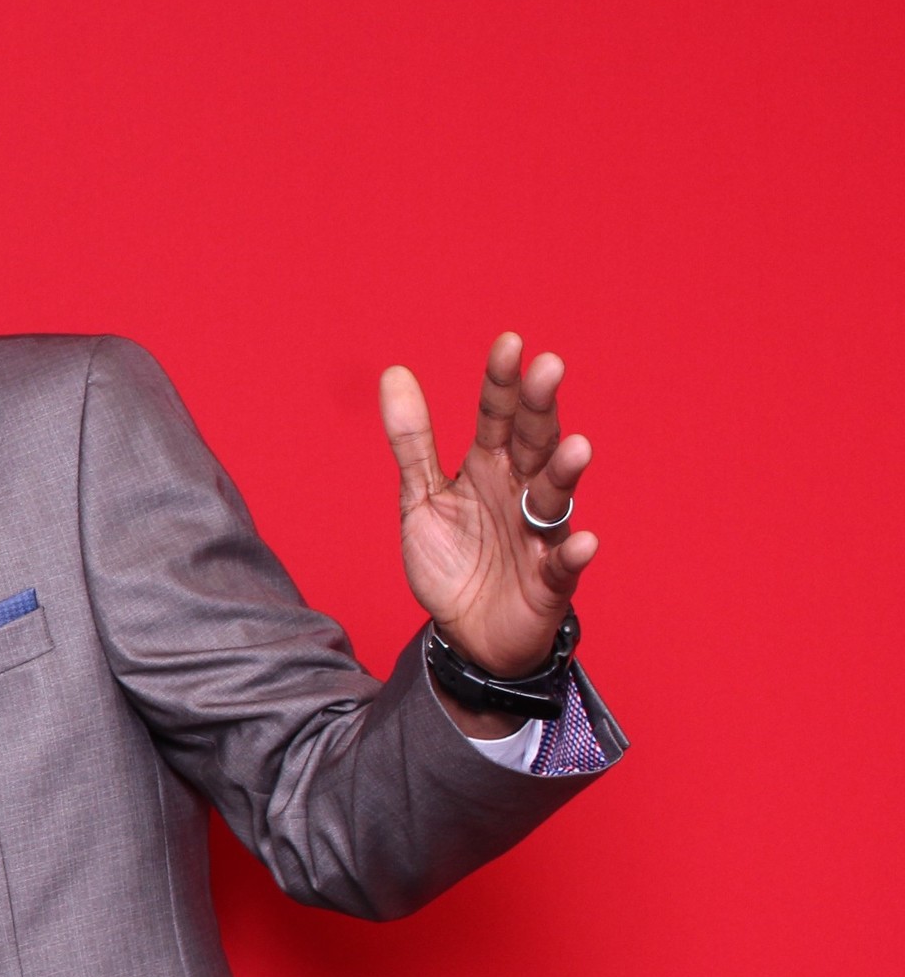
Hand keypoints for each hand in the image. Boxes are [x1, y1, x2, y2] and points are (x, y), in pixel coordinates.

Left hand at [380, 332, 600, 715]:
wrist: (466, 633)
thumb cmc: (454, 559)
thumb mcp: (421, 497)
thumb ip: (412, 440)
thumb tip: (394, 371)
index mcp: (490, 467)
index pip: (498, 416)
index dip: (502, 382)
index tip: (510, 343)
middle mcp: (521, 493)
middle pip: (534, 443)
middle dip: (541, 408)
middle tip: (549, 368)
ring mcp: (539, 535)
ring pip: (555, 498)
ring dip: (564, 473)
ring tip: (575, 446)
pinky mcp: (549, 582)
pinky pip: (564, 566)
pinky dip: (573, 555)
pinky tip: (582, 542)